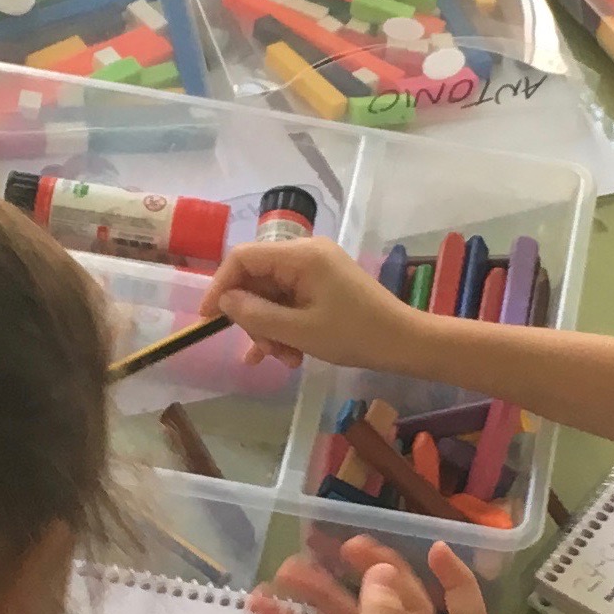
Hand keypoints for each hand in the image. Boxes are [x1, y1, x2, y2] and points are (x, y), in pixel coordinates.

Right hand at [206, 235, 429, 378]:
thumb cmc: (354, 334)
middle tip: (264, 352)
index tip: (208, 319)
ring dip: (271, 329)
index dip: (220, 286)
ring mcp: (317, 268)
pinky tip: (289, 356)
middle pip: (257, 279)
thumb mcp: (299, 331)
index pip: (243, 258)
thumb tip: (224, 302)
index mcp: (300, 255)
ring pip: (273, 295)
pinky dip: (286, 325)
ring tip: (284, 360)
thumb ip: (256, 315)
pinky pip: (291, 300)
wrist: (404, 342)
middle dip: (255, 318)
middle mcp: (306, 253)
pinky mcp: (324, 283)